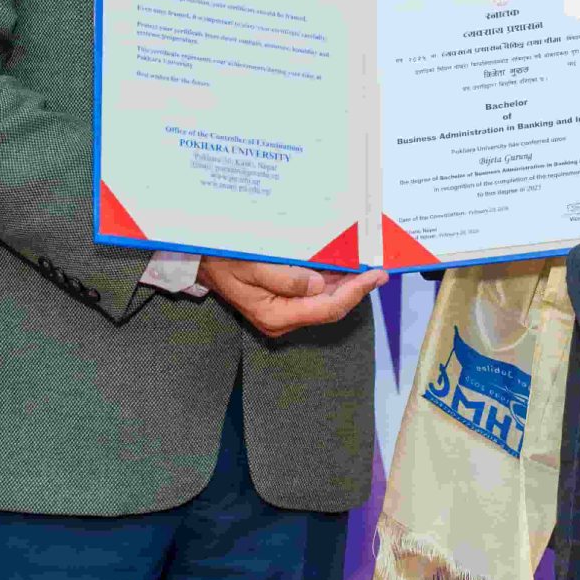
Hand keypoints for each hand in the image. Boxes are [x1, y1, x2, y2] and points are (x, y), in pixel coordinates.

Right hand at [200, 257, 386, 338]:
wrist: (201, 262)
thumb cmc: (224, 260)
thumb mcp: (252, 265)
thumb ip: (285, 278)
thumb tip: (318, 285)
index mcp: (276, 314)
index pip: (327, 309)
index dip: (355, 292)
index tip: (375, 275)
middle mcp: (283, 319)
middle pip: (330, 307)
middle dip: (356, 288)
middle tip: (378, 269)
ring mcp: (283, 312)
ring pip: (324, 301)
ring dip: (346, 284)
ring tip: (366, 266)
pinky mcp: (282, 302)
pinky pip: (313, 295)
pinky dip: (331, 281)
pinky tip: (342, 266)